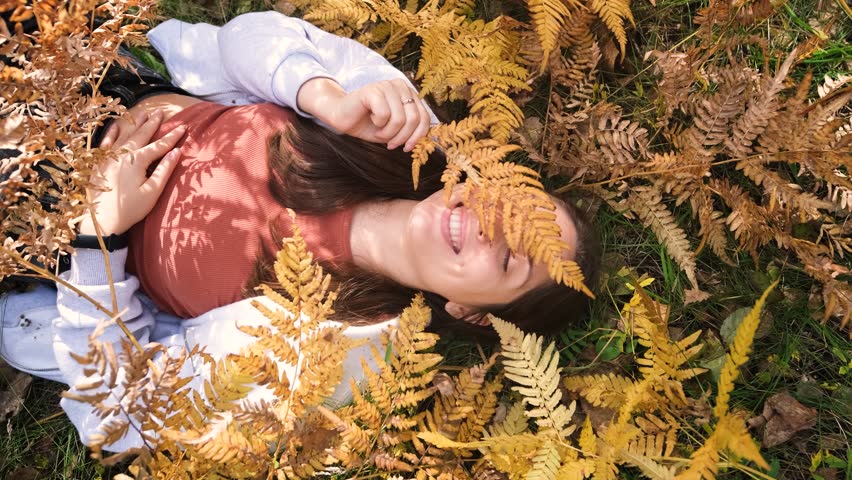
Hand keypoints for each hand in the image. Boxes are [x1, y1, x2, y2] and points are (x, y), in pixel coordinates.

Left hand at [79, 111, 185, 235]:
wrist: (100, 221)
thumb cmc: (129, 210)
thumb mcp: (152, 192)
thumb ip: (164, 170)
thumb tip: (176, 152)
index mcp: (137, 161)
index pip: (160, 145)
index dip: (172, 136)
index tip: (183, 127)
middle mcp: (122, 154)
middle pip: (141, 134)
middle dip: (153, 123)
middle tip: (161, 112)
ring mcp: (107, 156)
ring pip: (124, 134)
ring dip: (135, 123)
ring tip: (144, 113)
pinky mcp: (97, 162)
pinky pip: (105, 142)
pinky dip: (112, 132)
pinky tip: (116, 125)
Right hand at [297, 78, 430, 151]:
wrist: (343, 118)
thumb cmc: (369, 125)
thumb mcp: (395, 130)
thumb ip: (411, 130)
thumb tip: (427, 140)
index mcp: (409, 94)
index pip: (425, 117)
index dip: (417, 137)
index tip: (406, 148)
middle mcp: (400, 86)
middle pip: (414, 119)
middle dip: (401, 137)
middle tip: (389, 143)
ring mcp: (387, 86)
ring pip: (400, 119)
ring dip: (388, 133)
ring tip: (379, 132)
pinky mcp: (373, 90)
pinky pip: (384, 114)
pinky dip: (378, 124)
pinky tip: (371, 120)